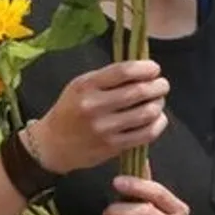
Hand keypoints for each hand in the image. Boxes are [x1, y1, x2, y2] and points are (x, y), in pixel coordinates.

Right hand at [29, 61, 168, 173]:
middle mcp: (94, 106)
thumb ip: (107, 78)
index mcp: (86, 86)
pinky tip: (156, 119)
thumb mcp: (79, 86)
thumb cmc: (70, 110)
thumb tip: (142, 71)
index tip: (154, 69)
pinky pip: (146, 134)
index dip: (146, 68)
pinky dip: (158, 124)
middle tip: (162, 85)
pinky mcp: (112, 146)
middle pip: (140, 92)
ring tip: (157, 102)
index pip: (124, 71)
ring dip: (159, 105)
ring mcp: (104, 128)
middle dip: (158, 86)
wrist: (53, 144)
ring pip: (147, 113)